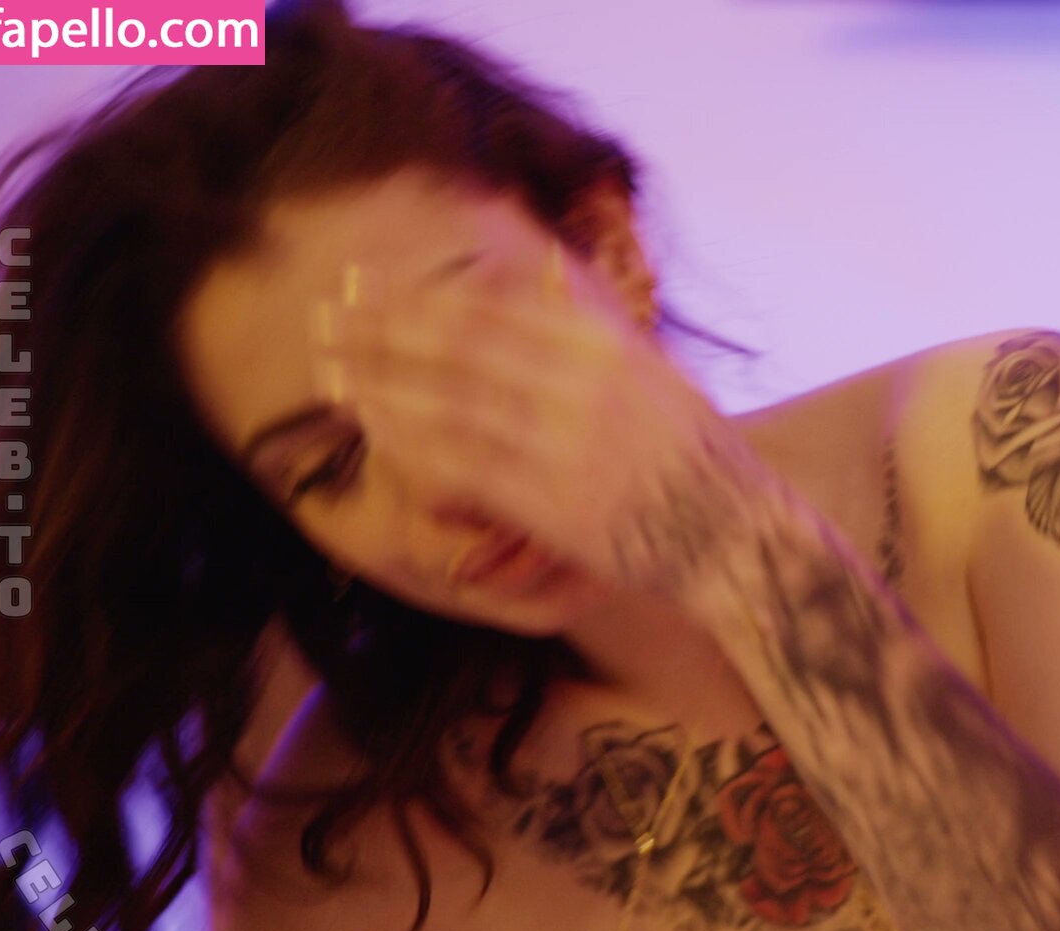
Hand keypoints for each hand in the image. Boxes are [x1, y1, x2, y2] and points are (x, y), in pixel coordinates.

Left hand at [314, 240, 748, 590]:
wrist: (733, 536)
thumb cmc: (694, 456)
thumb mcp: (655, 370)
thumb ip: (594, 322)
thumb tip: (547, 265)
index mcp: (606, 346)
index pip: (491, 307)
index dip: (420, 296)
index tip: (369, 288)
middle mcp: (583, 386)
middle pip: (459, 346)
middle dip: (384, 329)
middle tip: (326, 316)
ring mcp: (566, 445)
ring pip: (451, 404)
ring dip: (383, 384)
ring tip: (330, 369)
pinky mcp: (552, 503)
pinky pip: (464, 465)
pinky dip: (413, 444)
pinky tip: (375, 429)